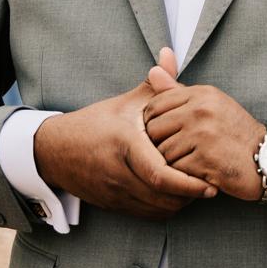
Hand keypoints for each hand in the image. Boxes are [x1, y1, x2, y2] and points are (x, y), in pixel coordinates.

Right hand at [33, 48, 216, 219]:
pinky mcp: (113, 205)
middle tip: (211, 186)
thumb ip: (154, 84)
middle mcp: (118, 173)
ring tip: (197, 190)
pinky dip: (164, 209)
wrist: (55, 150)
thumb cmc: (97, 122)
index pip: (160, 174)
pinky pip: (146, 215)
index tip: (210, 183)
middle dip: (190, 196)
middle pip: (162, 197)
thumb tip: (170, 52)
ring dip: (179, 204)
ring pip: (156, 209)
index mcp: (124, 144)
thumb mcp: (126, 102)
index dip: (189, 183)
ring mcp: (114, 192)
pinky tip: (176, 196)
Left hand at [143, 51, 266, 202]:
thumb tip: (153, 70)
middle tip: (179, 150)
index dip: (153, 123)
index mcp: (202, 94)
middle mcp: (201, 110)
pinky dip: (183, 175)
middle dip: (160, 144)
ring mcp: (204, 134)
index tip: (167, 133)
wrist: (265, 158)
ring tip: (192, 160)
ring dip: (173, 162)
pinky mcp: (205, 158)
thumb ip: (177, 91)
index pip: (154, 105)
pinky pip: (175, 169)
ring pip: (163, 152)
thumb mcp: (210, 104)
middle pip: (154, 129)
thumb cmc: (234, 132)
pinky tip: (198, 171)